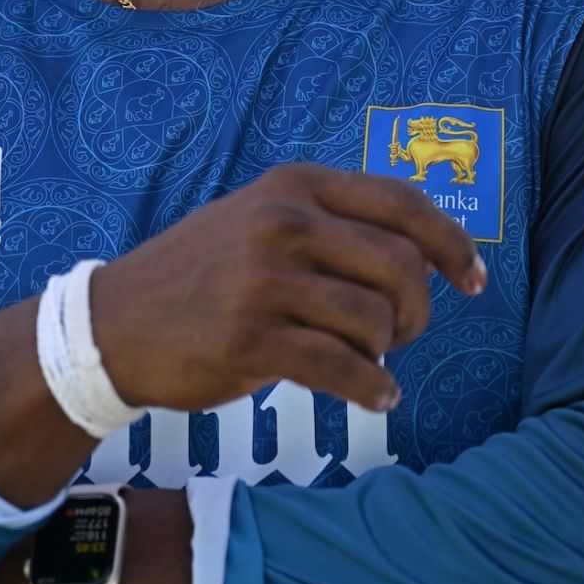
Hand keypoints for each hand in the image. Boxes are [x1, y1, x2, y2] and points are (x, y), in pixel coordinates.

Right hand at [93, 163, 485, 415]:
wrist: (110, 328)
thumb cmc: (198, 278)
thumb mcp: (256, 221)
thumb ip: (328, 222)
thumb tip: (420, 249)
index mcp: (292, 187)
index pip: (401, 203)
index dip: (451, 243)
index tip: (473, 280)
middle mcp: (281, 223)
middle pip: (400, 264)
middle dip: (419, 308)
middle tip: (403, 334)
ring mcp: (263, 281)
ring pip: (375, 318)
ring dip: (388, 350)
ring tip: (372, 362)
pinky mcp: (250, 340)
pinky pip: (342, 367)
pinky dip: (371, 389)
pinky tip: (373, 397)